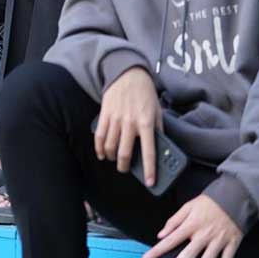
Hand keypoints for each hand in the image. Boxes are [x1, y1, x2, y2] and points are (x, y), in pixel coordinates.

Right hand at [95, 67, 162, 185]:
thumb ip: (157, 129)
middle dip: (124, 166)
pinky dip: (99, 147)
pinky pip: (100, 135)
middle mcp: (130, 123)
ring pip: (110, 146)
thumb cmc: (145, 94)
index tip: (150, 182)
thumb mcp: (157, 111)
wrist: (128, 75)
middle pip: (124, 152)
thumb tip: (158, 146)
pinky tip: (102, 153)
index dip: (149, 169)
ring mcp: (116, 119)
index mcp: (146, 123)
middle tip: (125, 169)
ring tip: (114, 160)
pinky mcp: (105, 114)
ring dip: (112, 157)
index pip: (149, 151)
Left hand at [143, 195, 241, 257]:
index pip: (170, 240)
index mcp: (190, 225)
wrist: (234, 198)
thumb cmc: (209, 203)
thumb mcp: (188, 207)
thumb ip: (173, 221)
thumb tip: (161, 234)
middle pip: (188, 255)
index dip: (157, 250)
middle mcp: (203, 236)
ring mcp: (218, 241)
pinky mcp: (231, 244)